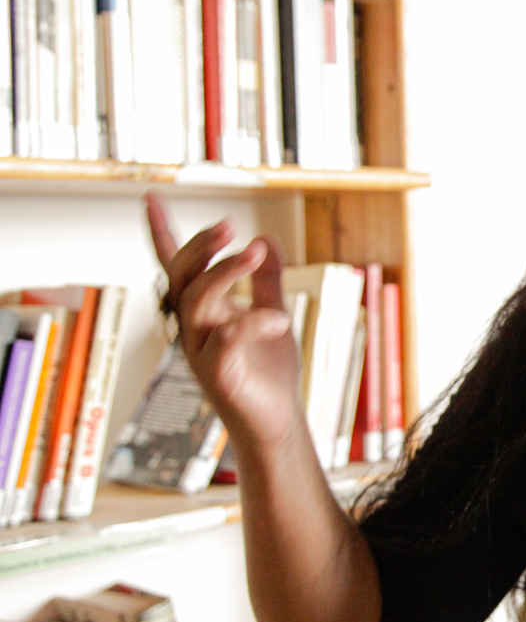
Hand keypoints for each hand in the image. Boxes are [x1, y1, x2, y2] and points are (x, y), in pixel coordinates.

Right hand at [146, 191, 302, 451]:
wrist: (276, 424)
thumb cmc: (267, 373)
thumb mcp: (270, 315)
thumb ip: (267, 281)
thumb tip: (266, 238)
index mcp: (205, 311)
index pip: (176, 267)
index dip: (161, 233)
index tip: (150, 196)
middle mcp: (195, 328)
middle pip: (181, 277)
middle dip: (200, 247)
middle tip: (229, 224)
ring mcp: (201, 352)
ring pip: (196, 302)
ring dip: (225, 273)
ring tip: (255, 253)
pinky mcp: (218, 376)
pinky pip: (225, 341)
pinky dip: (251, 323)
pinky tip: (279, 320)